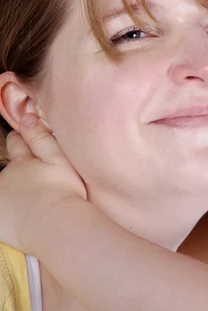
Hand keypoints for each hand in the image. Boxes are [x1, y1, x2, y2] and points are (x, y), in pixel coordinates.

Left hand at [0, 114, 85, 251]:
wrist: (57, 226)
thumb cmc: (64, 192)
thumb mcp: (58, 160)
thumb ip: (41, 138)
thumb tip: (27, 117)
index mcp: (23, 162)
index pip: (17, 142)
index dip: (23, 139)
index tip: (30, 144)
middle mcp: (6, 177)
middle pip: (9, 167)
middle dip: (17, 167)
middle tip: (34, 177)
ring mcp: (1, 199)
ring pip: (5, 187)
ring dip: (13, 188)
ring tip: (31, 198)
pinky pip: (2, 209)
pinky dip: (7, 208)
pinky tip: (19, 213)